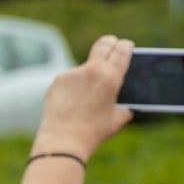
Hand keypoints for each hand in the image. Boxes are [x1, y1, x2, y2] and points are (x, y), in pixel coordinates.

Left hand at [33, 35, 134, 160]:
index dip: (126, 45)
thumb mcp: (117, 119)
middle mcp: (91, 70)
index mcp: (110, 77)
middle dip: (111, 43)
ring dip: (89, 73)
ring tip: (87, 95)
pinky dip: (73, 86)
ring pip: (85, 66)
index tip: (126, 45)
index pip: (122, 50)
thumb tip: (126, 103)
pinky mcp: (57, 80)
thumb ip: (125, 106)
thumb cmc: (93, 132)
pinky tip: (72, 101)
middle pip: (104, 43)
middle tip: (112, 46)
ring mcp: (72, 74)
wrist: (63, 140)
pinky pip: (69, 78)